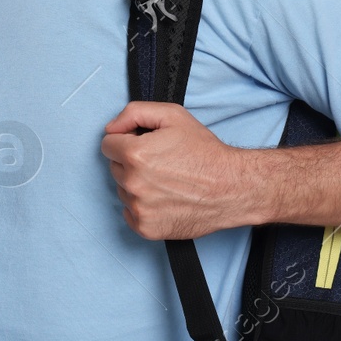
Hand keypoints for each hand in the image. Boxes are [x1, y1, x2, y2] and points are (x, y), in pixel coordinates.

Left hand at [100, 102, 250, 239]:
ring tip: (166, 181)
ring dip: (137, 185)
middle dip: (130, 162)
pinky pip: (130, 213)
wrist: (232, 188)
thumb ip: (134, 112)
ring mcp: (139, 208)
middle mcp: (133, 183)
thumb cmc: (205, 152)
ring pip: (122, 190)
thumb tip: (110, 128)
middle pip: (114, 167)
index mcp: (134, 154)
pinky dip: (142, 207)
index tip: (144, 145)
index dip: (126, 141)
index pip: (107, 144)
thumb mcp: (172, 115)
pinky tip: (163, 199)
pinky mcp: (146, 228)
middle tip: (160, 162)